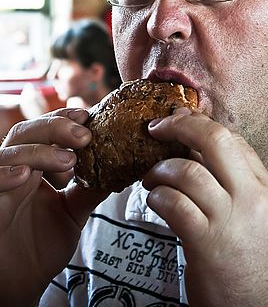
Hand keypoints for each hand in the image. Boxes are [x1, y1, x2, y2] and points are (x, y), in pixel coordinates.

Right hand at [0, 108, 107, 305]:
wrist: (20, 286)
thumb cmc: (40, 248)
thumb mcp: (73, 212)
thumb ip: (91, 188)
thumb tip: (121, 168)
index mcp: (33, 167)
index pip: (44, 130)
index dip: (63, 119)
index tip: (88, 116)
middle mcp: (12, 172)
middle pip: (26, 133)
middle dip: (55, 127)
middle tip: (84, 135)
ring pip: (9, 153)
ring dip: (39, 151)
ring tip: (68, 159)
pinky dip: (4, 175)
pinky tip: (23, 176)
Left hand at [143, 109, 267, 306]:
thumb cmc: (251, 260)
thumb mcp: (258, 214)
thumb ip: (236, 181)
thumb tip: (197, 148)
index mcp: (267, 187)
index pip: (234, 140)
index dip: (201, 125)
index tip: (180, 123)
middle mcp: (252, 197)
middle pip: (215, 140)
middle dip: (181, 125)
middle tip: (158, 127)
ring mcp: (230, 220)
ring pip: (187, 171)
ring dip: (160, 169)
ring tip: (151, 178)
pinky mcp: (205, 243)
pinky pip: (172, 203)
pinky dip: (156, 196)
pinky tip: (154, 201)